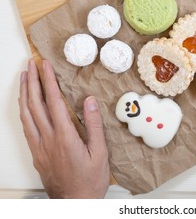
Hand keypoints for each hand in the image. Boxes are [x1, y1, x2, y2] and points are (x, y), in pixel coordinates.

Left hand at [18, 59, 109, 197]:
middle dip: (32, 81)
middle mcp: (47, 139)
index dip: (49, 82)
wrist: (74, 203)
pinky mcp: (36, 154)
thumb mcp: (100, 152)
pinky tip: (24, 105)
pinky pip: (25, 127)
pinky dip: (23, 111)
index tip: (46, 66)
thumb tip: (89, 101)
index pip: (53, 102)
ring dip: (24, 94)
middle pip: (35, 105)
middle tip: (31, 64)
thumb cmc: (90, 180)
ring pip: (26, 115)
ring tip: (24, 78)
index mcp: (65, 137)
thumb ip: (94, 125)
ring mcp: (39, 147)